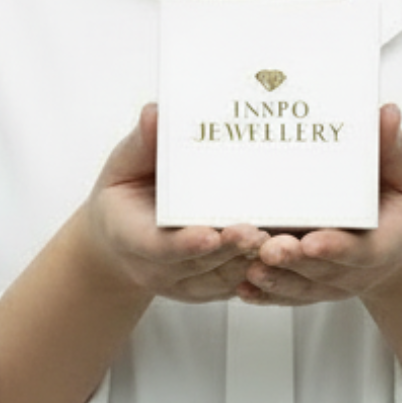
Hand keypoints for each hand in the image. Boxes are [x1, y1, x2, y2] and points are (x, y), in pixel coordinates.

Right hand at [84, 104, 268, 302]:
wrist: (119, 242)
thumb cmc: (124, 197)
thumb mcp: (124, 167)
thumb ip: (142, 144)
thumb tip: (156, 113)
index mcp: (131, 237)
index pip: (159, 247)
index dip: (186, 244)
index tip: (209, 233)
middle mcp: (158, 269)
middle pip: (199, 265)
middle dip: (229, 249)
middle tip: (255, 231)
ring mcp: (183, 285)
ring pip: (223, 278)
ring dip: (250, 262)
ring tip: (278, 241)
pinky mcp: (206, 289)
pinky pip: (235, 285)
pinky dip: (259, 272)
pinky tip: (282, 253)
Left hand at [237, 104, 401, 307]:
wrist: (399, 246)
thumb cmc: (400, 206)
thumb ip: (392, 149)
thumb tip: (387, 112)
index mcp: (384, 244)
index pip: (361, 250)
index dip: (336, 247)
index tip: (313, 240)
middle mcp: (355, 270)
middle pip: (322, 270)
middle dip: (294, 261)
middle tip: (269, 248)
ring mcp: (331, 283)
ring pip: (300, 286)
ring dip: (274, 279)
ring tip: (248, 266)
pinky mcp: (311, 288)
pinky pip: (286, 294)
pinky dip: (265, 294)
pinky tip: (242, 288)